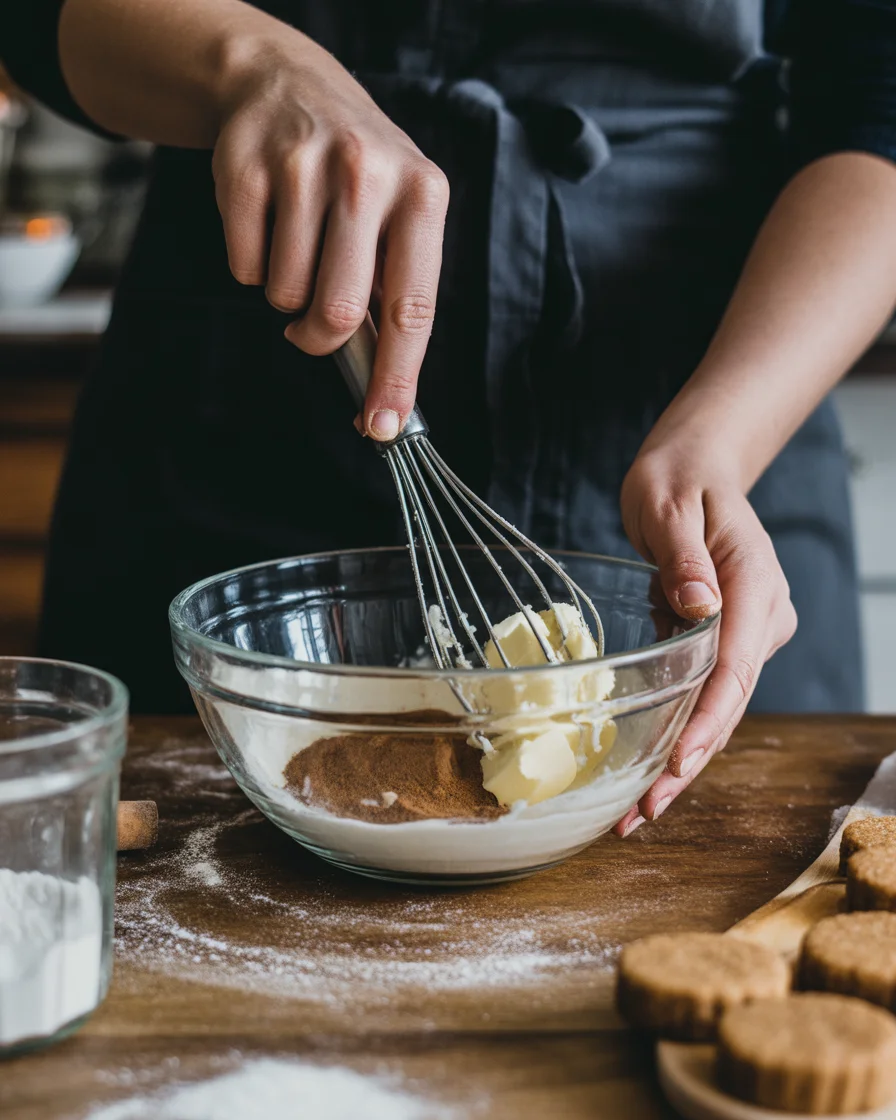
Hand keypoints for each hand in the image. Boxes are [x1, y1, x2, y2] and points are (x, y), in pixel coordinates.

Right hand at [212, 37, 448, 439]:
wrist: (288, 84)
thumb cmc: (357, 177)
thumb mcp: (398, 215)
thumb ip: (395, 293)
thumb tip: (384, 392)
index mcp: (422, 195)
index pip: (413, 308)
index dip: (397, 377)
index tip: (384, 426)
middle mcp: (368, 174)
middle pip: (338, 310)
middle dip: (320, 339)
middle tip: (312, 329)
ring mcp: (303, 165)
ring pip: (286, 293)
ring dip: (287, 297)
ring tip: (298, 251)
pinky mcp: (245, 166)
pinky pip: (244, 267)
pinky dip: (252, 268)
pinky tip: (268, 227)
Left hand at [612, 448, 797, 836]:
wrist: (694, 468)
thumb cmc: (678, 480)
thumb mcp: (670, 505)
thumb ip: (684, 556)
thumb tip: (697, 605)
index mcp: (755, 586)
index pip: (736, 666)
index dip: (708, 721)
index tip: (677, 764)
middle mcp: (762, 616)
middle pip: (729, 702)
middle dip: (688, 762)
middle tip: (642, 813)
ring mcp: (748, 631)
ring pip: (718, 707)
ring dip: (681, 758)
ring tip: (635, 811)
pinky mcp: (726, 639)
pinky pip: (705, 692)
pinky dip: (678, 730)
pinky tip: (646, 769)